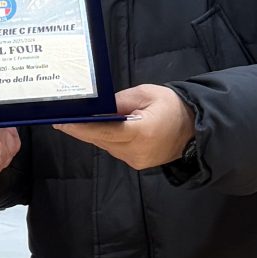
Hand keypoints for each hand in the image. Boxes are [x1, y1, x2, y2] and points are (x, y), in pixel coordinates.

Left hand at [58, 84, 195, 170]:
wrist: (194, 128)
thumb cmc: (172, 107)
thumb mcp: (146, 94)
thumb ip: (119, 102)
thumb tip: (97, 108)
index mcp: (140, 132)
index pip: (103, 131)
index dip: (80, 128)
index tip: (62, 123)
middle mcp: (136, 151)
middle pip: (101, 140)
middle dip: (82, 130)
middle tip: (62, 119)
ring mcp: (136, 160)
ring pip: (106, 146)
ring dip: (96, 134)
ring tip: (82, 121)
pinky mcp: (137, 163)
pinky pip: (115, 150)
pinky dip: (108, 139)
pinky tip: (104, 129)